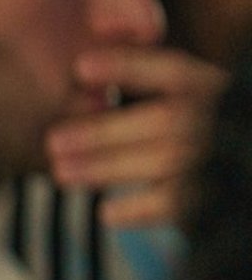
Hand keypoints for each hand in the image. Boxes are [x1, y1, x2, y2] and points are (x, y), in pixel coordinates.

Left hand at [46, 46, 227, 228]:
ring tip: (61, 172)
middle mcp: (222, 119)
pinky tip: (106, 212)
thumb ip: (139, 78)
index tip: (79, 67)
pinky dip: (139, 210)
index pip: (174, 70)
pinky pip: (179, 206)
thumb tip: (80, 67)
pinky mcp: (215, 200)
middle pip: (165, 120)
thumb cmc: (180, 127)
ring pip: (166, 162)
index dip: (128, 66)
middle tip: (52, 142)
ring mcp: (220, 159)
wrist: (226, 171)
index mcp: (211, 86)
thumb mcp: (173, 95)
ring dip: (107, 168)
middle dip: (103, 131)